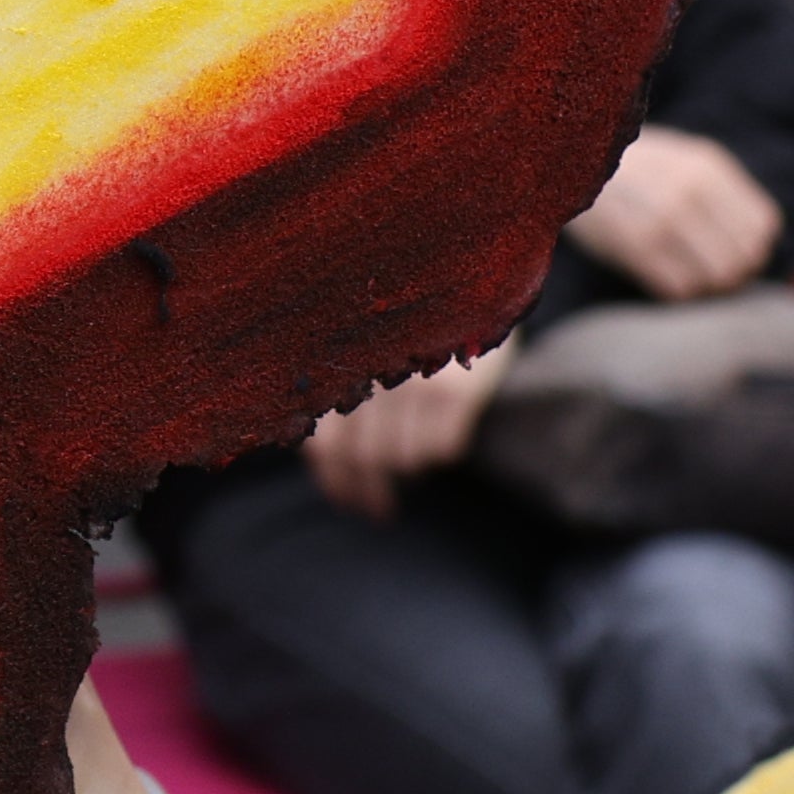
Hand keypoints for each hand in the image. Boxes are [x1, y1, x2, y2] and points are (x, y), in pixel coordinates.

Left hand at [307, 343, 503, 514]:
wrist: (469, 285)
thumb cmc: (407, 325)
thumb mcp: (363, 348)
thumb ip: (339, 392)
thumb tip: (324, 461)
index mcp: (338, 368)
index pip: (324, 447)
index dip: (335, 483)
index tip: (348, 502)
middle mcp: (369, 374)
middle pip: (364, 459)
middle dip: (372, 491)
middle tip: (381, 508)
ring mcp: (412, 383)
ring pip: (404, 459)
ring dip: (409, 466)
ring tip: (414, 454)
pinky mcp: (456, 391)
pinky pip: (442, 448)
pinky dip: (441, 449)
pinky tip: (443, 433)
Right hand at [568, 126, 788, 300]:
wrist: (570, 160)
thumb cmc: (635, 169)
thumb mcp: (684, 160)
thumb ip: (723, 193)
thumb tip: (761, 242)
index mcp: (709, 167)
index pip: (764, 227)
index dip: (756, 248)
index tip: (737, 253)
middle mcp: (691, 190)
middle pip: (744, 258)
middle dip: (734, 273)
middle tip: (714, 273)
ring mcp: (663, 218)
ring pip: (715, 277)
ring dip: (706, 285)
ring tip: (688, 274)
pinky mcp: (636, 244)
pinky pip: (679, 288)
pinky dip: (677, 290)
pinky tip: (663, 275)